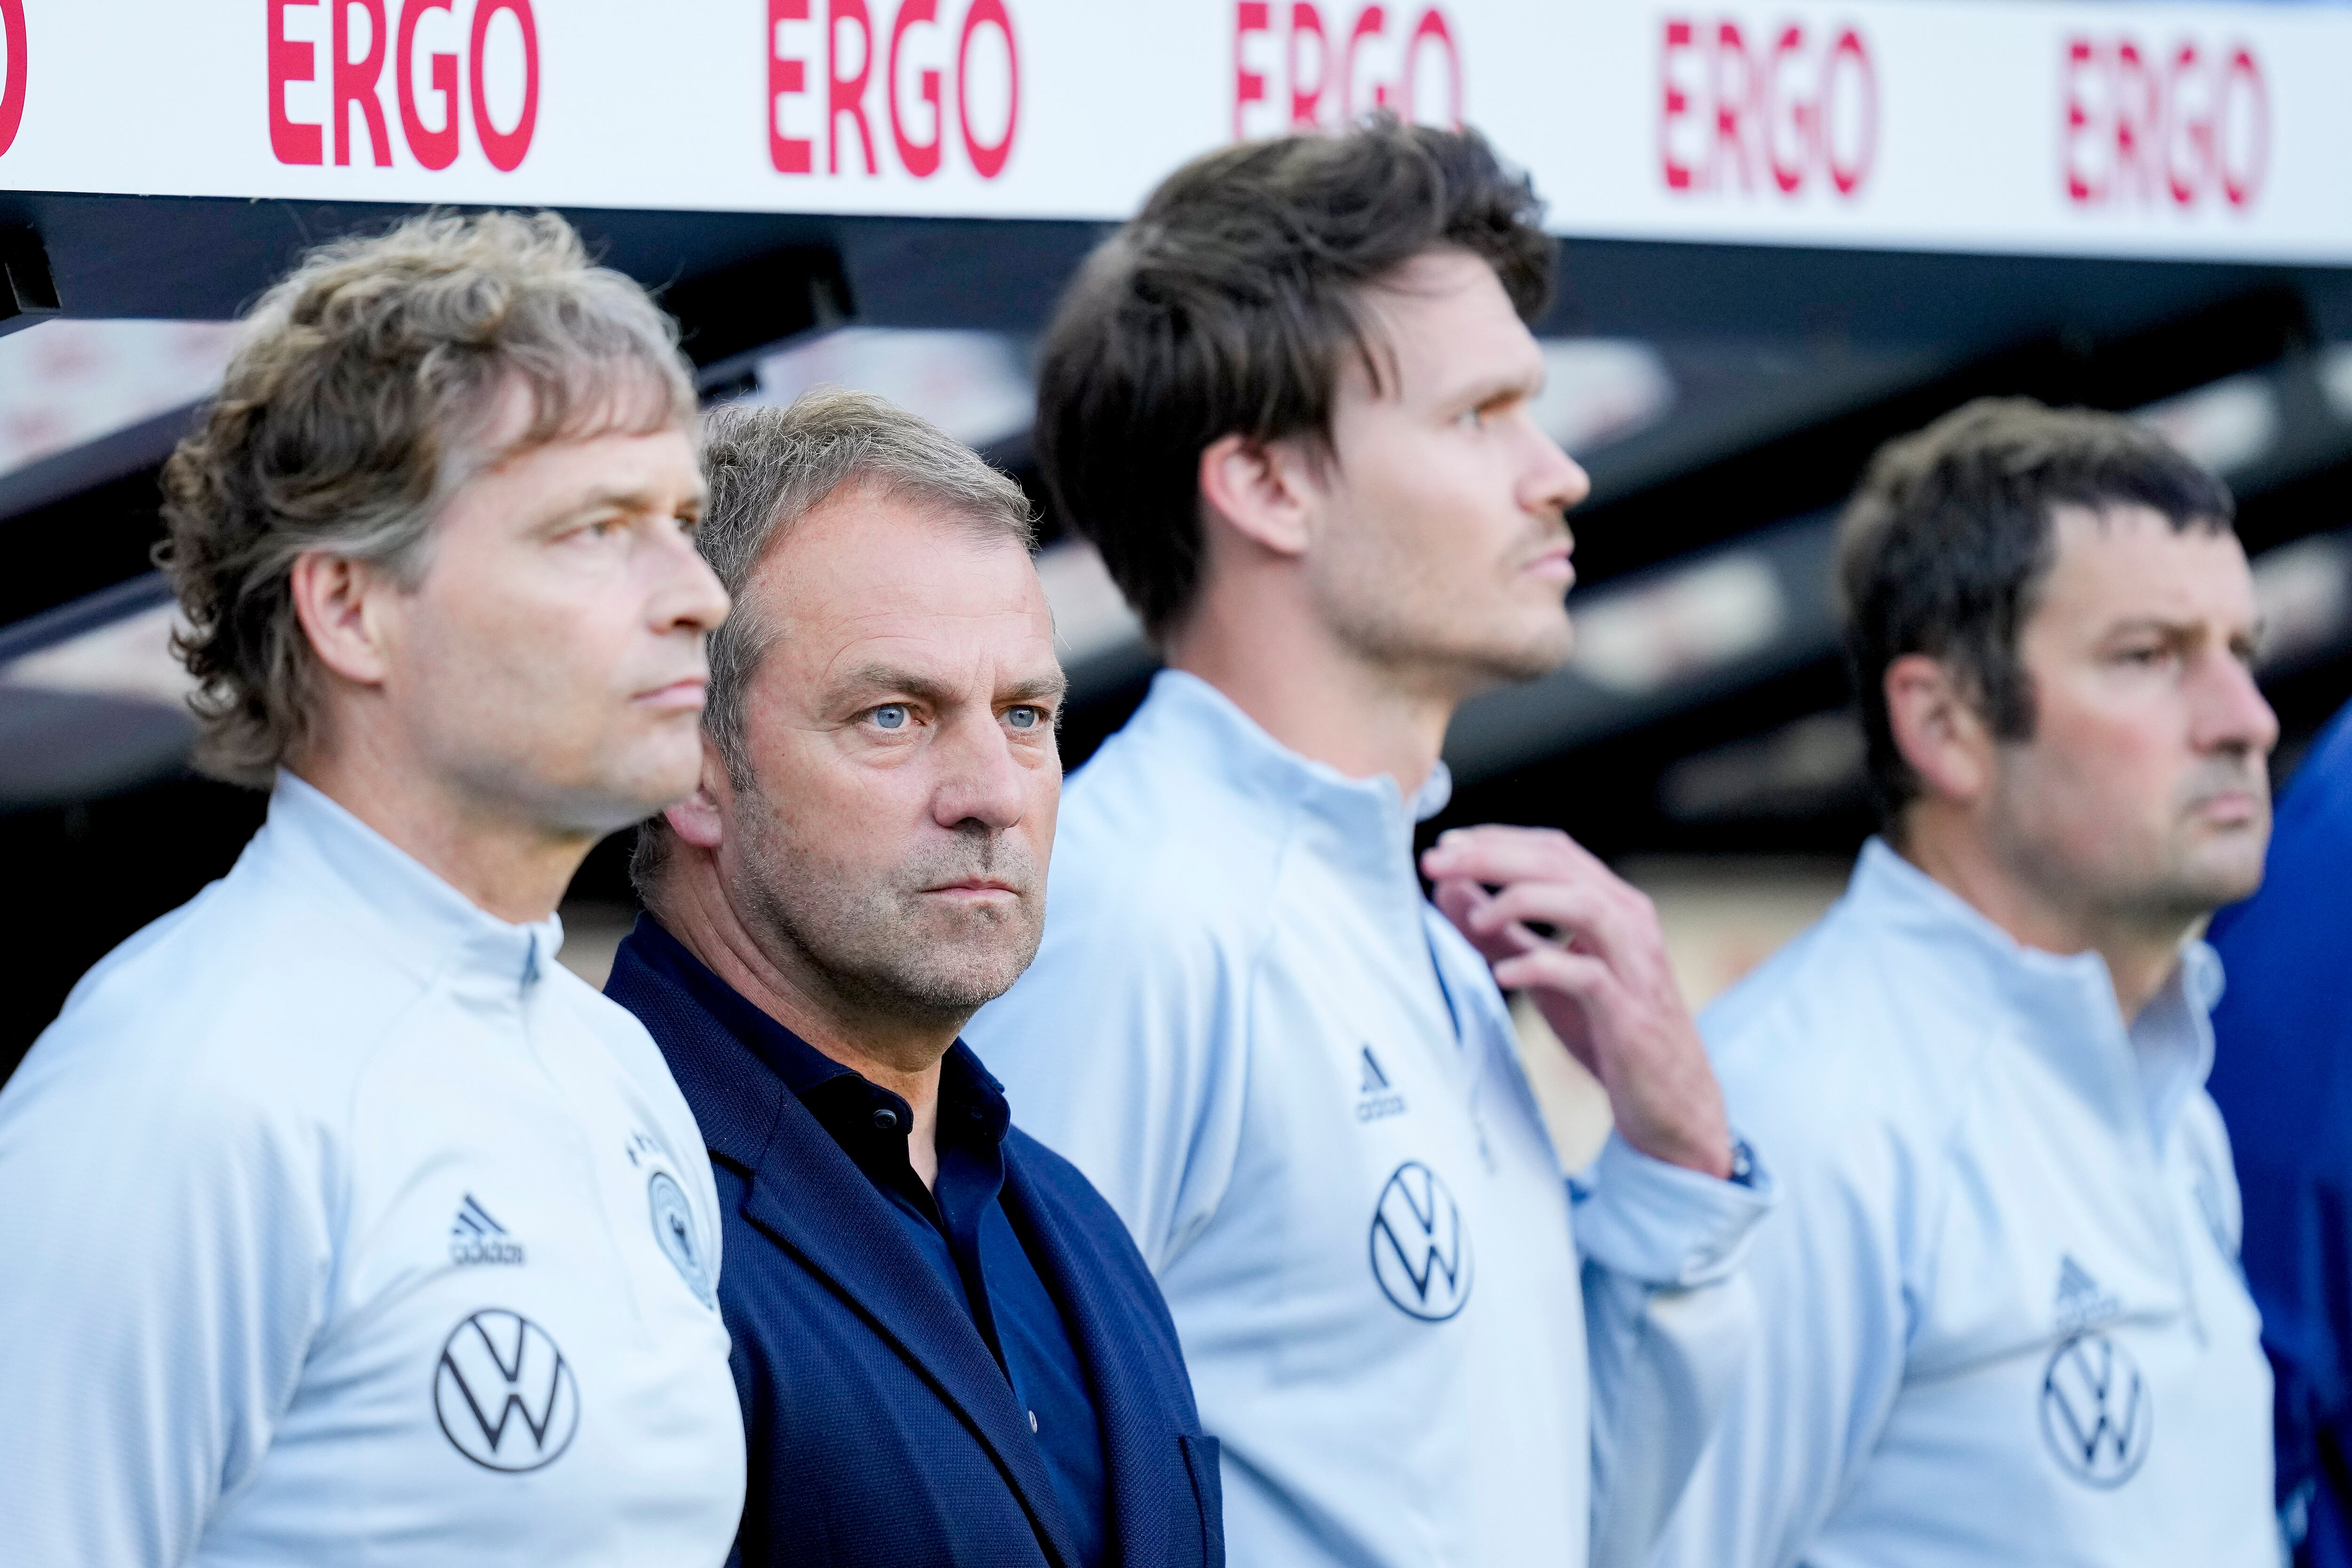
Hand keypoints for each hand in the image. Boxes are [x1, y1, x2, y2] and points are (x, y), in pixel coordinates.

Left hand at [1420, 824, 1731, 1178]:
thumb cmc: (1608, 1032)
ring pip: (1582, 903)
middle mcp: (1629, 921)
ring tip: (1475, 919)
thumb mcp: (1543, 974)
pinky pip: (1587, 975)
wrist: (1671, 1103)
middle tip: (1436, 862)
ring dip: (1521, 900)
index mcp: (1611, 905)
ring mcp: (1634, 964)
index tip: (1444, 847)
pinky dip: (1541, 966)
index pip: (1552, 850)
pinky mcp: (1630, 1011)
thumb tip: (1448, 886)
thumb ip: (1499, 931)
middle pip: (1559, 865)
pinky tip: (1504, 976)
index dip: (1496, 840)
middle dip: (1492, 857)